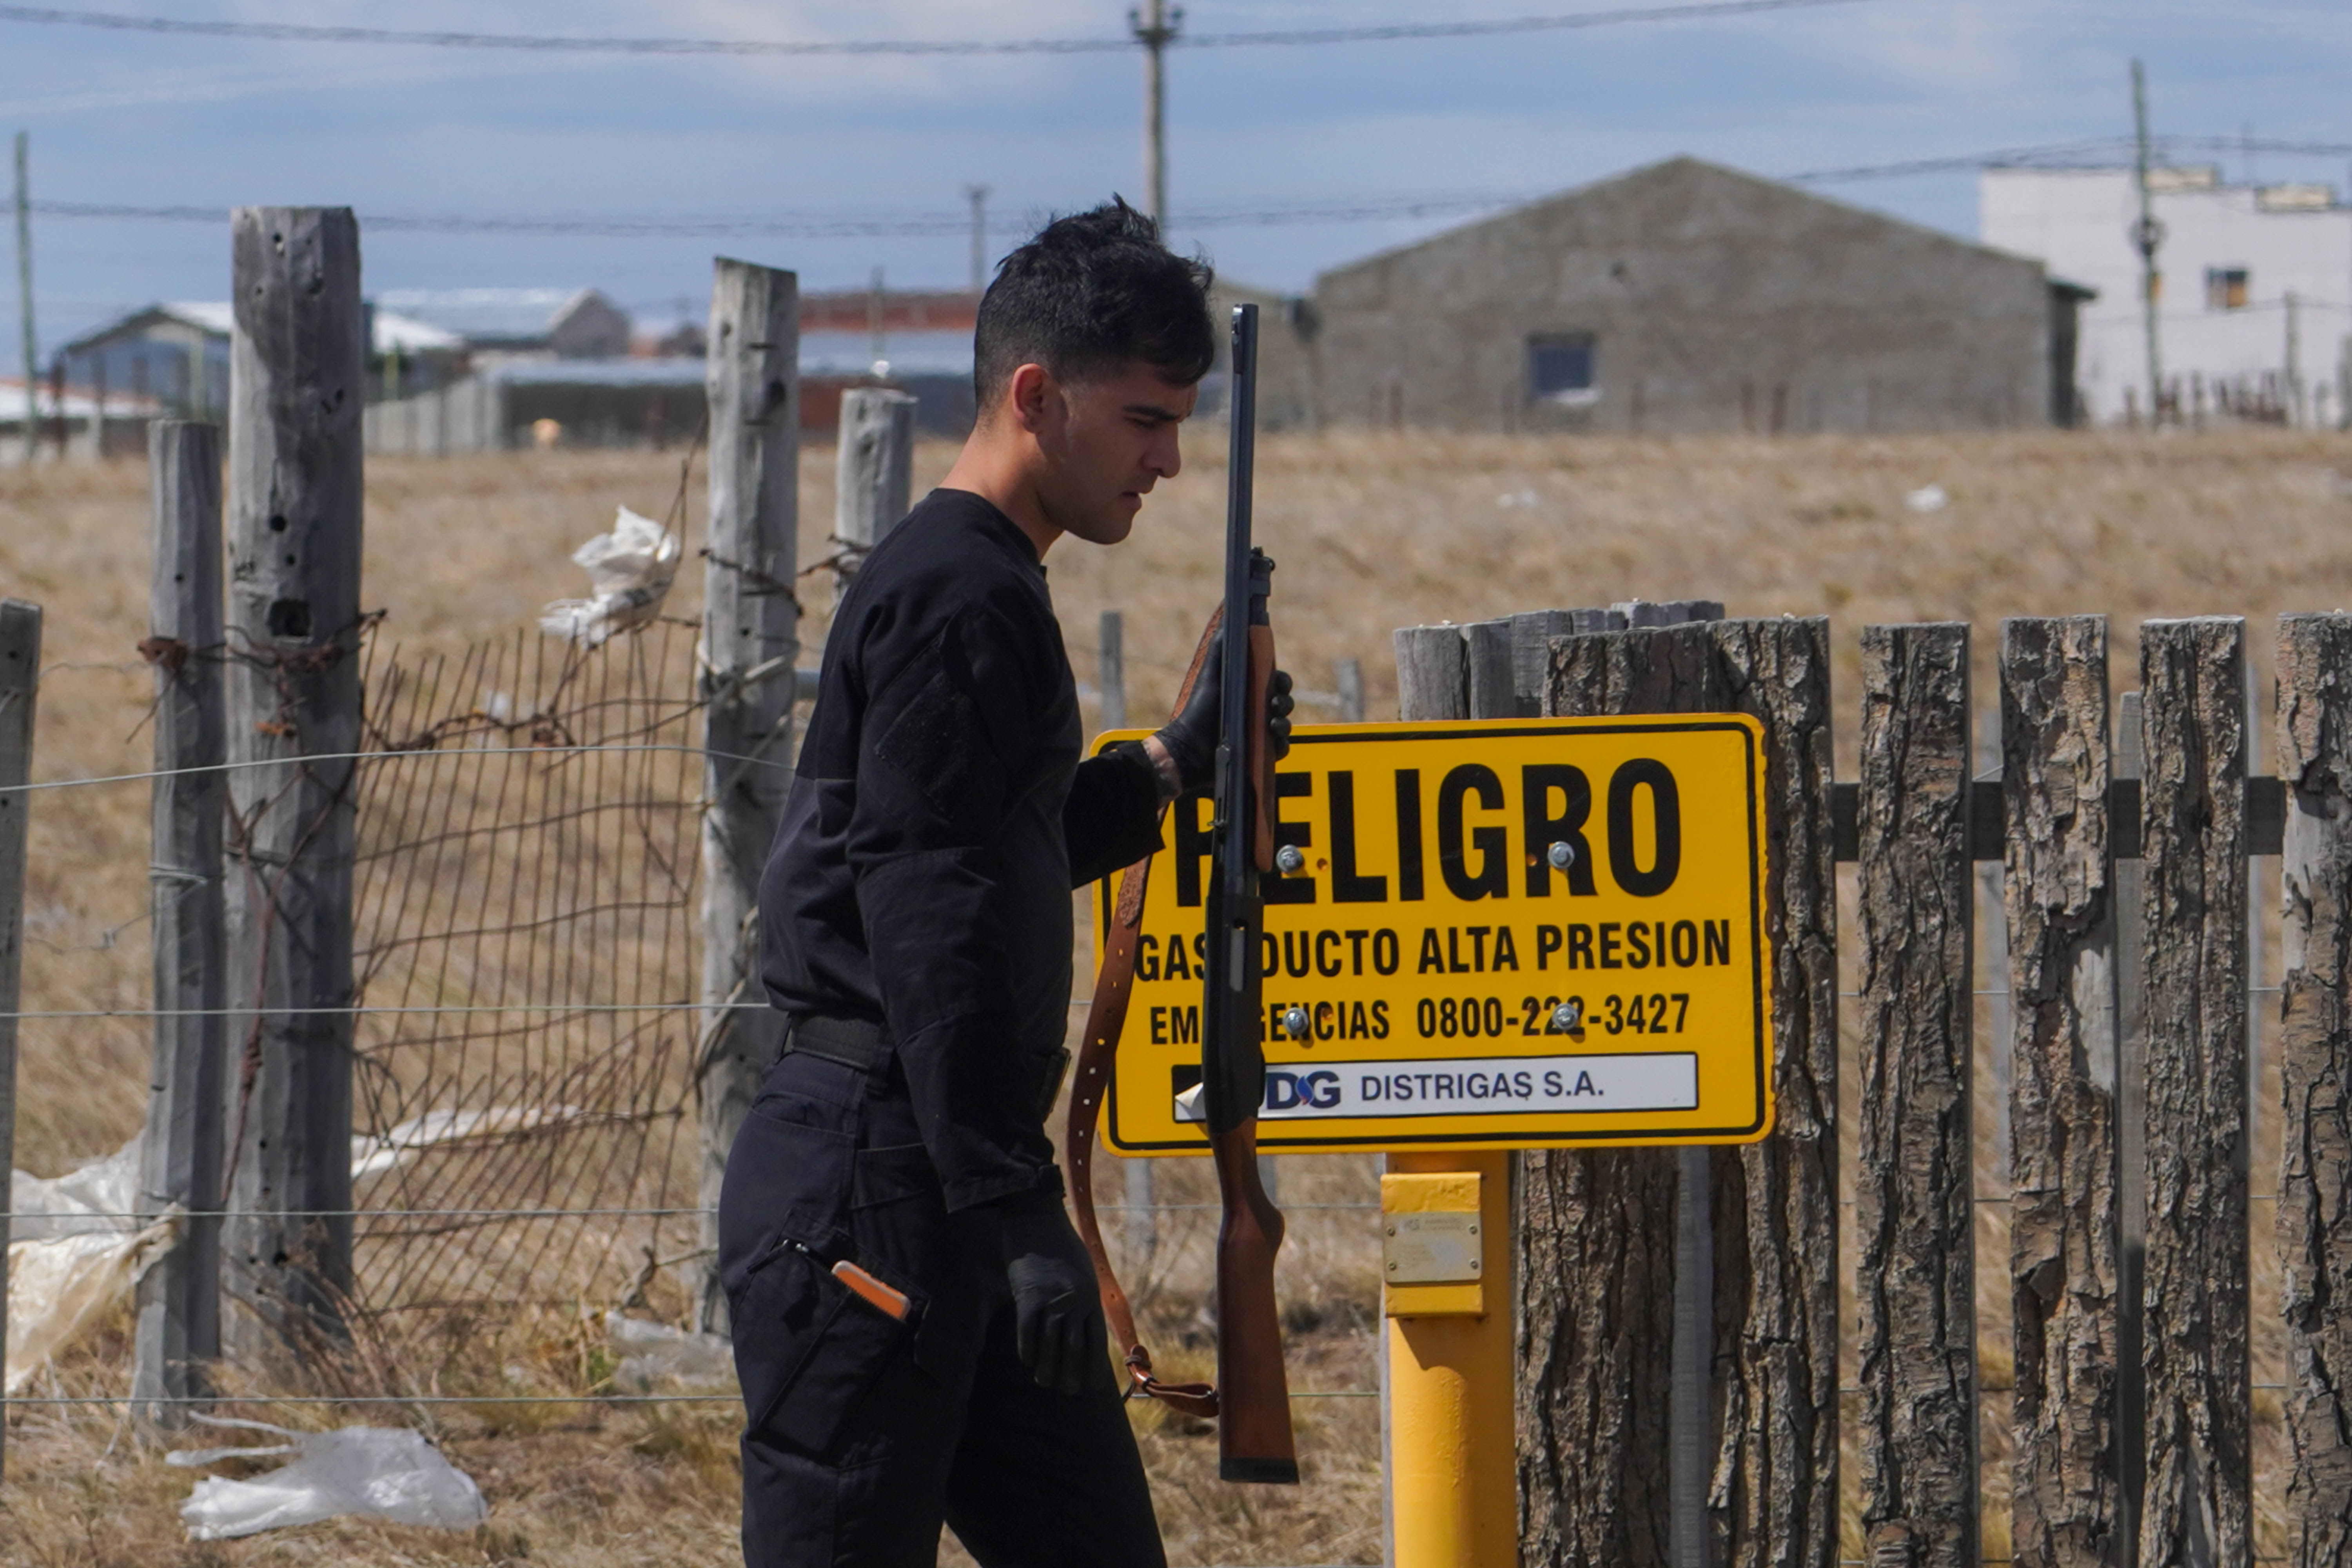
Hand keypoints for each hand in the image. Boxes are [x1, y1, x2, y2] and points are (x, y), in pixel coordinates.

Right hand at [998, 1191, 1108, 1394]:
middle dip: (1072, 1374)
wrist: (1036, 1216)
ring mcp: (1051, 1299)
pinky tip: (1029, 1361)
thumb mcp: (1081, 1271)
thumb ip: (1082, 1298)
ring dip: (1049, 1369)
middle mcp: (1075, 1301)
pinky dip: (1028, 1350)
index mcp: (1090, 1295)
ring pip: (1051, 1346)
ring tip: (1046, 1382)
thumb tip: (1080, 1327)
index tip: (1092, 1384)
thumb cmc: (1059, 1244)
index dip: (1094, 1366)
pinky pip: (1028, 1333)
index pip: (1095, 1341)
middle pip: (1074, 1349)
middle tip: (1068, 1390)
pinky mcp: (1028, 1296)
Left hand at [1152, 645, 1295, 795]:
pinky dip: (1280, 746)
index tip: (1278, 682)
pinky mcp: (1259, 756)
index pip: (1275, 682)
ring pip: (1285, 726)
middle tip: (1274, 704)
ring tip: (1272, 725)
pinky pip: (1280, 749)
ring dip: (1284, 724)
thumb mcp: (1211, 675)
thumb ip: (1221, 649)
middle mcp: (1256, 712)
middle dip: (1285, 702)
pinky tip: (1272, 743)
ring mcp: (1259, 734)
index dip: (1281, 681)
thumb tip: (1230, 621)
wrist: (1190, 748)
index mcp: (1249, 692)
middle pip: (1284, 702)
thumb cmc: (1199, 710)